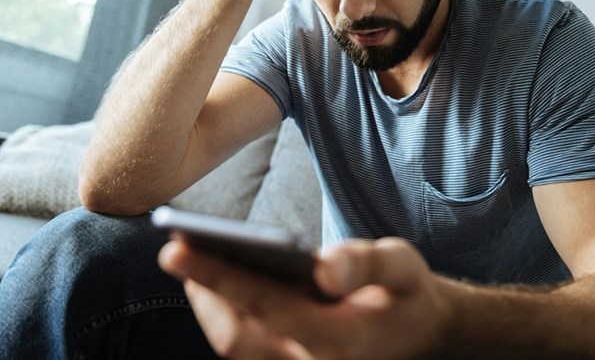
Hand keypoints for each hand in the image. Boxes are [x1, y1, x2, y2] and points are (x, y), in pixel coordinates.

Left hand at [159, 237, 453, 358]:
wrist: (418, 334)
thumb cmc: (406, 294)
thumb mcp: (404, 268)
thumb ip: (369, 265)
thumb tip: (324, 267)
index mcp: (341, 342)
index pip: (267, 307)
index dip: (218, 276)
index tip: (177, 248)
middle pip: (235, 337)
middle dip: (202, 291)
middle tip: (176, 247)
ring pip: (233, 346)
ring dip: (207, 303)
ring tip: (190, 257)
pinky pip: (242, 347)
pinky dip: (222, 314)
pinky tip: (215, 280)